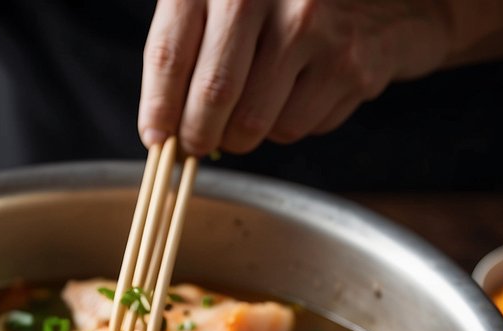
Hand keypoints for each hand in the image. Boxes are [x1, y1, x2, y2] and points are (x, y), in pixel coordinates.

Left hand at [138, 0, 453, 156]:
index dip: (157, 107)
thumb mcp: (228, 4)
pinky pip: (295, 129)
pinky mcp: (348, 64)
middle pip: (213, 93)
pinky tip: (300, 94)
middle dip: (197, 135)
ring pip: (253, 123)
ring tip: (254, 110)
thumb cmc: (285, 6)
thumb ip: (190, 49)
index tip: (154, 139)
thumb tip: (162, 130)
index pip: (172, 53)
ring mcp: (312, 27)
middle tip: (197, 144)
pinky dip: (286, 128)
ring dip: (243, 136)